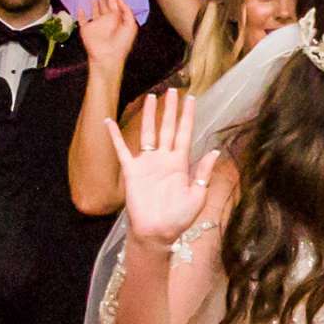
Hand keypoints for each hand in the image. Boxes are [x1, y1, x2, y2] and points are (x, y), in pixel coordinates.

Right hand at [79, 0, 138, 72]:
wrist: (107, 56)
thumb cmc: (120, 43)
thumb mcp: (130, 25)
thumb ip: (127, 11)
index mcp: (117, 20)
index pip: (115, 5)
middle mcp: (107, 21)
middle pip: (106, 6)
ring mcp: (96, 25)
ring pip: (95, 12)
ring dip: (95, 5)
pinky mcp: (86, 29)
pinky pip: (82, 20)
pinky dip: (81, 15)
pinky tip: (81, 9)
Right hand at [109, 90, 219, 251]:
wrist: (157, 232)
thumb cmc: (179, 219)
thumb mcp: (197, 196)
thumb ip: (204, 173)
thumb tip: (214, 151)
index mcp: (181, 164)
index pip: (185, 133)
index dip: (188, 116)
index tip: (192, 98)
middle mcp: (164, 159)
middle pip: (168, 128)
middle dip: (170, 109)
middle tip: (172, 90)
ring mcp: (147, 163)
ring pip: (148, 133)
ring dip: (149, 116)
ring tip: (151, 97)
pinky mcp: (131, 171)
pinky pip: (121, 149)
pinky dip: (115, 136)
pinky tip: (108, 121)